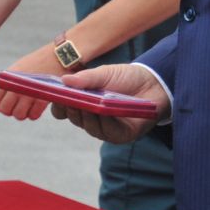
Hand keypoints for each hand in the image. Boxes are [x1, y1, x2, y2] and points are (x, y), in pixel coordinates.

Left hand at [0, 44, 61, 120]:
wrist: (58, 57)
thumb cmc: (37, 62)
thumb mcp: (18, 68)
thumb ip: (7, 82)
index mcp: (8, 78)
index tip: (0, 106)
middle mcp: (16, 87)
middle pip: (5, 110)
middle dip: (9, 111)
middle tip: (16, 106)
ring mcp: (30, 94)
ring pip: (19, 115)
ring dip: (22, 113)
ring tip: (27, 107)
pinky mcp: (43, 99)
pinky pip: (34, 115)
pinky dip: (34, 114)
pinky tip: (36, 107)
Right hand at [49, 63, 168, 143]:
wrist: (155, 83)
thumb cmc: (127, 78)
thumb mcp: (104, 73)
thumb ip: (86, 78)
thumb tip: (64, 80)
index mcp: (83, 103)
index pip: (63, 110)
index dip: (58, 105)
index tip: (54, 97)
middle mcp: (91, 118)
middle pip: (74, 119)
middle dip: (71, 110)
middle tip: (69, 100)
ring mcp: (105, 128)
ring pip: (89, 127)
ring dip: (87, 117)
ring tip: (86, 105)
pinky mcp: (120, 136)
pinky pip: (108, 132)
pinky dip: (105, 122)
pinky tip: (104, 113)